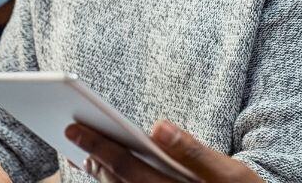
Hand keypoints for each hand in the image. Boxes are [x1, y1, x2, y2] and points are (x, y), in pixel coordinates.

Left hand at [65, 120, 259, 182]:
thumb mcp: (230, 172)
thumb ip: (193, 151)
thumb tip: (158, 127)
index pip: (128, 168)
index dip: (100, 148)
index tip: (76, 128)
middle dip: (93, 157)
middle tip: (71, 132)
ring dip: (100, 174)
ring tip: (84, 151)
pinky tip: (106, 170)